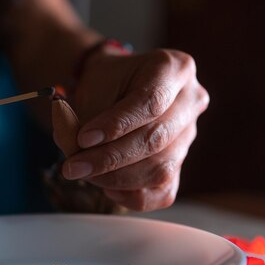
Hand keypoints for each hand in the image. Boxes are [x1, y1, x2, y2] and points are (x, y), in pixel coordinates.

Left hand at [61, 48, 208, 210]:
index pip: (150, 102)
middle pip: (156, 139)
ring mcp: (189, 135)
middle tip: (73, 166)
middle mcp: (191, 100)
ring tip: (84, 173)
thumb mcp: (92, 86)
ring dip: (116, 178)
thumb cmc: (107, 82)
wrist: (116, 87)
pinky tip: (108, 187)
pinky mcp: (180, 164)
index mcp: (174, 68)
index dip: (116, 125)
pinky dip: (133, 196)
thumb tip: (74, 151)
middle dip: (110, 158)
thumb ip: (85, 116)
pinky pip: (163, 191)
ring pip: (160, 169)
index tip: (82, 138)